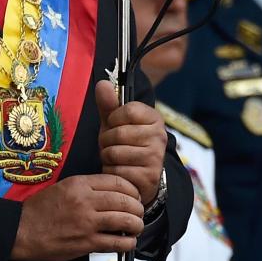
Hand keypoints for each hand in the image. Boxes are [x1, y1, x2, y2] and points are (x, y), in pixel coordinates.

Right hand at [10, 174, 144, 260]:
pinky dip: (127, 242)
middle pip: (125, 200)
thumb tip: (111, 193)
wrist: (22, 230)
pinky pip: (116, 242)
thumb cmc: (39, 210)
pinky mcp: (86, 242)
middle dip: (138, 207)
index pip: (117, 181)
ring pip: (125, 220)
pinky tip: (128, 241)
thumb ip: (87, 187)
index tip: (134, 195)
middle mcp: (85, 200)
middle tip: (138, 212)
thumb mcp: (63, 187)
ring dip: (136, 224)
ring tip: (136, 226)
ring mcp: (86, 222)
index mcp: (79, 184)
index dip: (132, 189)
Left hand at [95, 79, 167, 205]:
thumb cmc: (125, 143)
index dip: (114, 118)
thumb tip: (102, 82)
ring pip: (115, 153)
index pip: (129, 110)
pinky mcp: (148, 177)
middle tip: (111, 145)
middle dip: (106, 140)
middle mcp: (159, 136)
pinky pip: (117, 171)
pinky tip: (118, 171)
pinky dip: (111, 171)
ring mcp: (156, 158)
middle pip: (119, 133)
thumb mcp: (115, 122)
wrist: (138, 176)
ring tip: (114, 158)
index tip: (114, 124)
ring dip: (107, 157)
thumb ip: (108, 103)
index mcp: (154, 118)